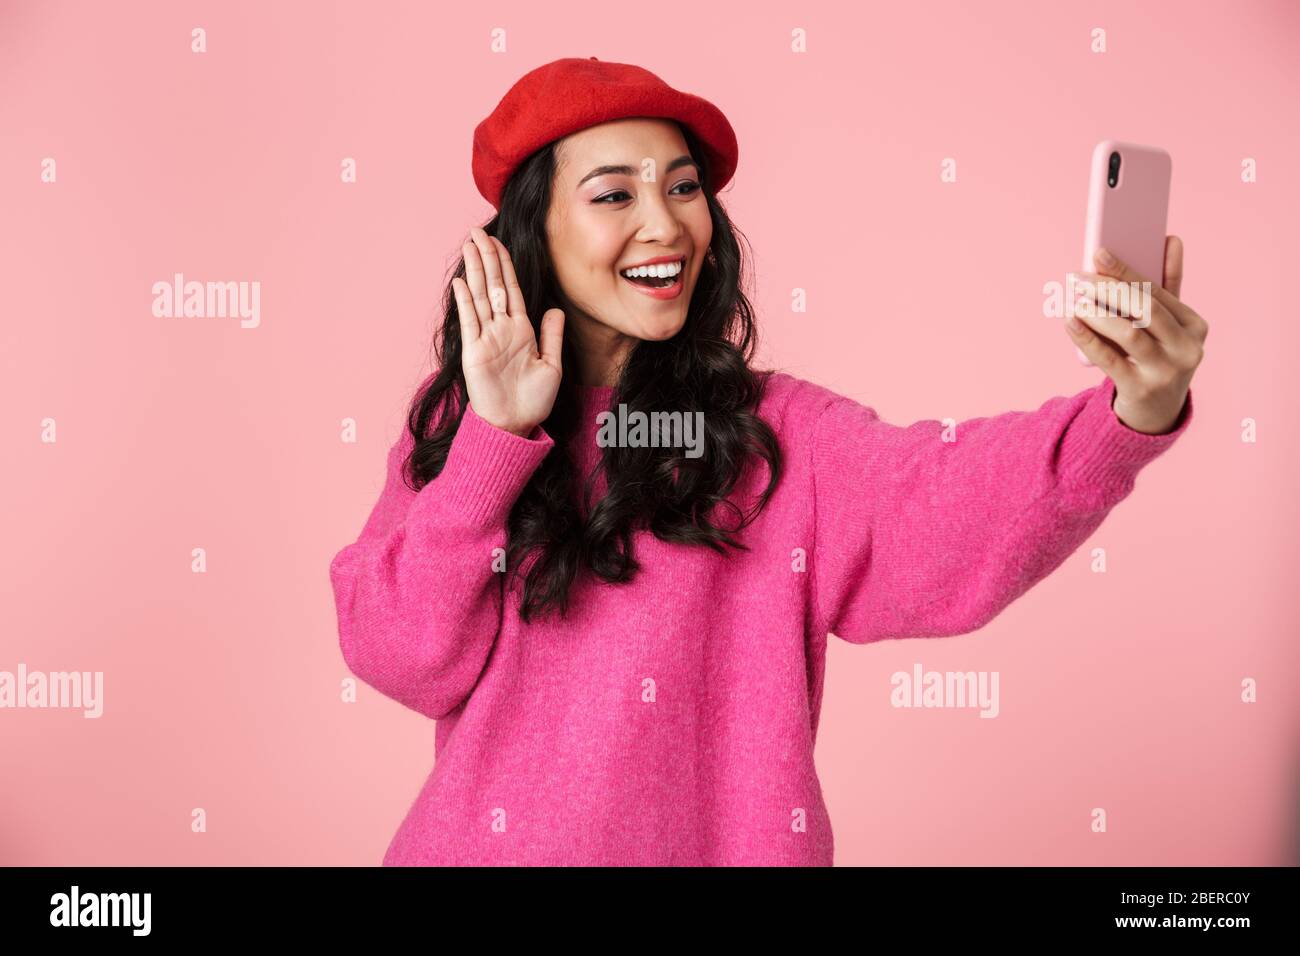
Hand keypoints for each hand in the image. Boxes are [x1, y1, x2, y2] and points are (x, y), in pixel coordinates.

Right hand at [452, 225, 564, 437]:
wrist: (515, 424)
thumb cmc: (532, 400)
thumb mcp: (551, 365)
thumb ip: (551, 336)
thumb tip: (555, 309)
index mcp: (521, 330)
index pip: (512, 289)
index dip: (506, 265)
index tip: (498, 242)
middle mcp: (501, 329)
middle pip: (493, 285)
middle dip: (487, 257)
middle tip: (477, 231)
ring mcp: (486, 338)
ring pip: (480, 296)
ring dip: (475, 270)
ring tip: (469, 245)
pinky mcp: (474, 351)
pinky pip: (470, 320)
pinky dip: (466, 301)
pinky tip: (462, 281)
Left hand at [1066, 237, 1207, 433]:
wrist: (1155, 412)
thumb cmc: (1156, 356)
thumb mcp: (1166, 325)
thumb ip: (1166, 285)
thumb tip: (1171, 239)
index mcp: (1195, 325)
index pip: (1157, 291)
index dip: (1126, 271)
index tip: (1099, 252)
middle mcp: (1187, 348)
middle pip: (1145, 309)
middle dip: (1109, 289)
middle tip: (1078, 276)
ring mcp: (1167, 372)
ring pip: (1128, 334)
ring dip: (1097, 313)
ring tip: (1073, 298)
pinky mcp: (1141, 389)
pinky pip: (1109, 359)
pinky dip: (1087, 338)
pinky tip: (1069, 321)